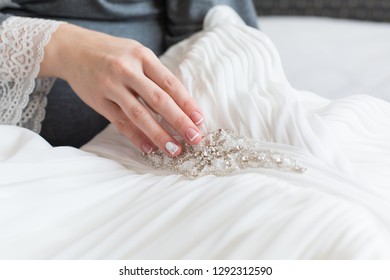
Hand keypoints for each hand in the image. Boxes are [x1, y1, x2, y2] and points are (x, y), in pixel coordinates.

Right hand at [39, 23, 203, 155]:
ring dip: (159, 135)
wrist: (72, 48)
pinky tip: (148, 148)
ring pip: (139, 114)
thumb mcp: (136, 53)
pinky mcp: (98, 101)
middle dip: (179, 121)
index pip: (171, 83)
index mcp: (143, 56)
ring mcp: (111, 86)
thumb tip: (180, 103)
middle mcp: (128, 70)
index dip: (187, 103)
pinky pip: (120, 122)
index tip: (200, 121)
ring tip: (174, 150)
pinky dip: (135, 137)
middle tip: (194, 139)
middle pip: (158, 100)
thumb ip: (155, 74)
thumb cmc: (112, 53)